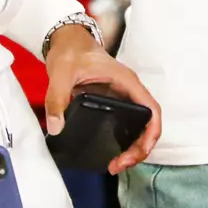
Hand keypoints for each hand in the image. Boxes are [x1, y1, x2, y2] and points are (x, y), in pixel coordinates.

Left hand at [43, 26, 161, 173]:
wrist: (67, 42)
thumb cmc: (71, 52)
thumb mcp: (61, 73)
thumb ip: (57, 99)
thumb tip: (56, 127)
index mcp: (125, 81)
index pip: (151, 109)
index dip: (151, 132)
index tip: (140, 152)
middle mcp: (128, 91)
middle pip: (147, 124)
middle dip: (139, 149)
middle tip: (118, 166)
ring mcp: (122, 98)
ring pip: (138, 127)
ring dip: (132, 148)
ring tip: (114, 165)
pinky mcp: (113, 104)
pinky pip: (125, 126)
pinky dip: (123, 142)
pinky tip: (110, 154)